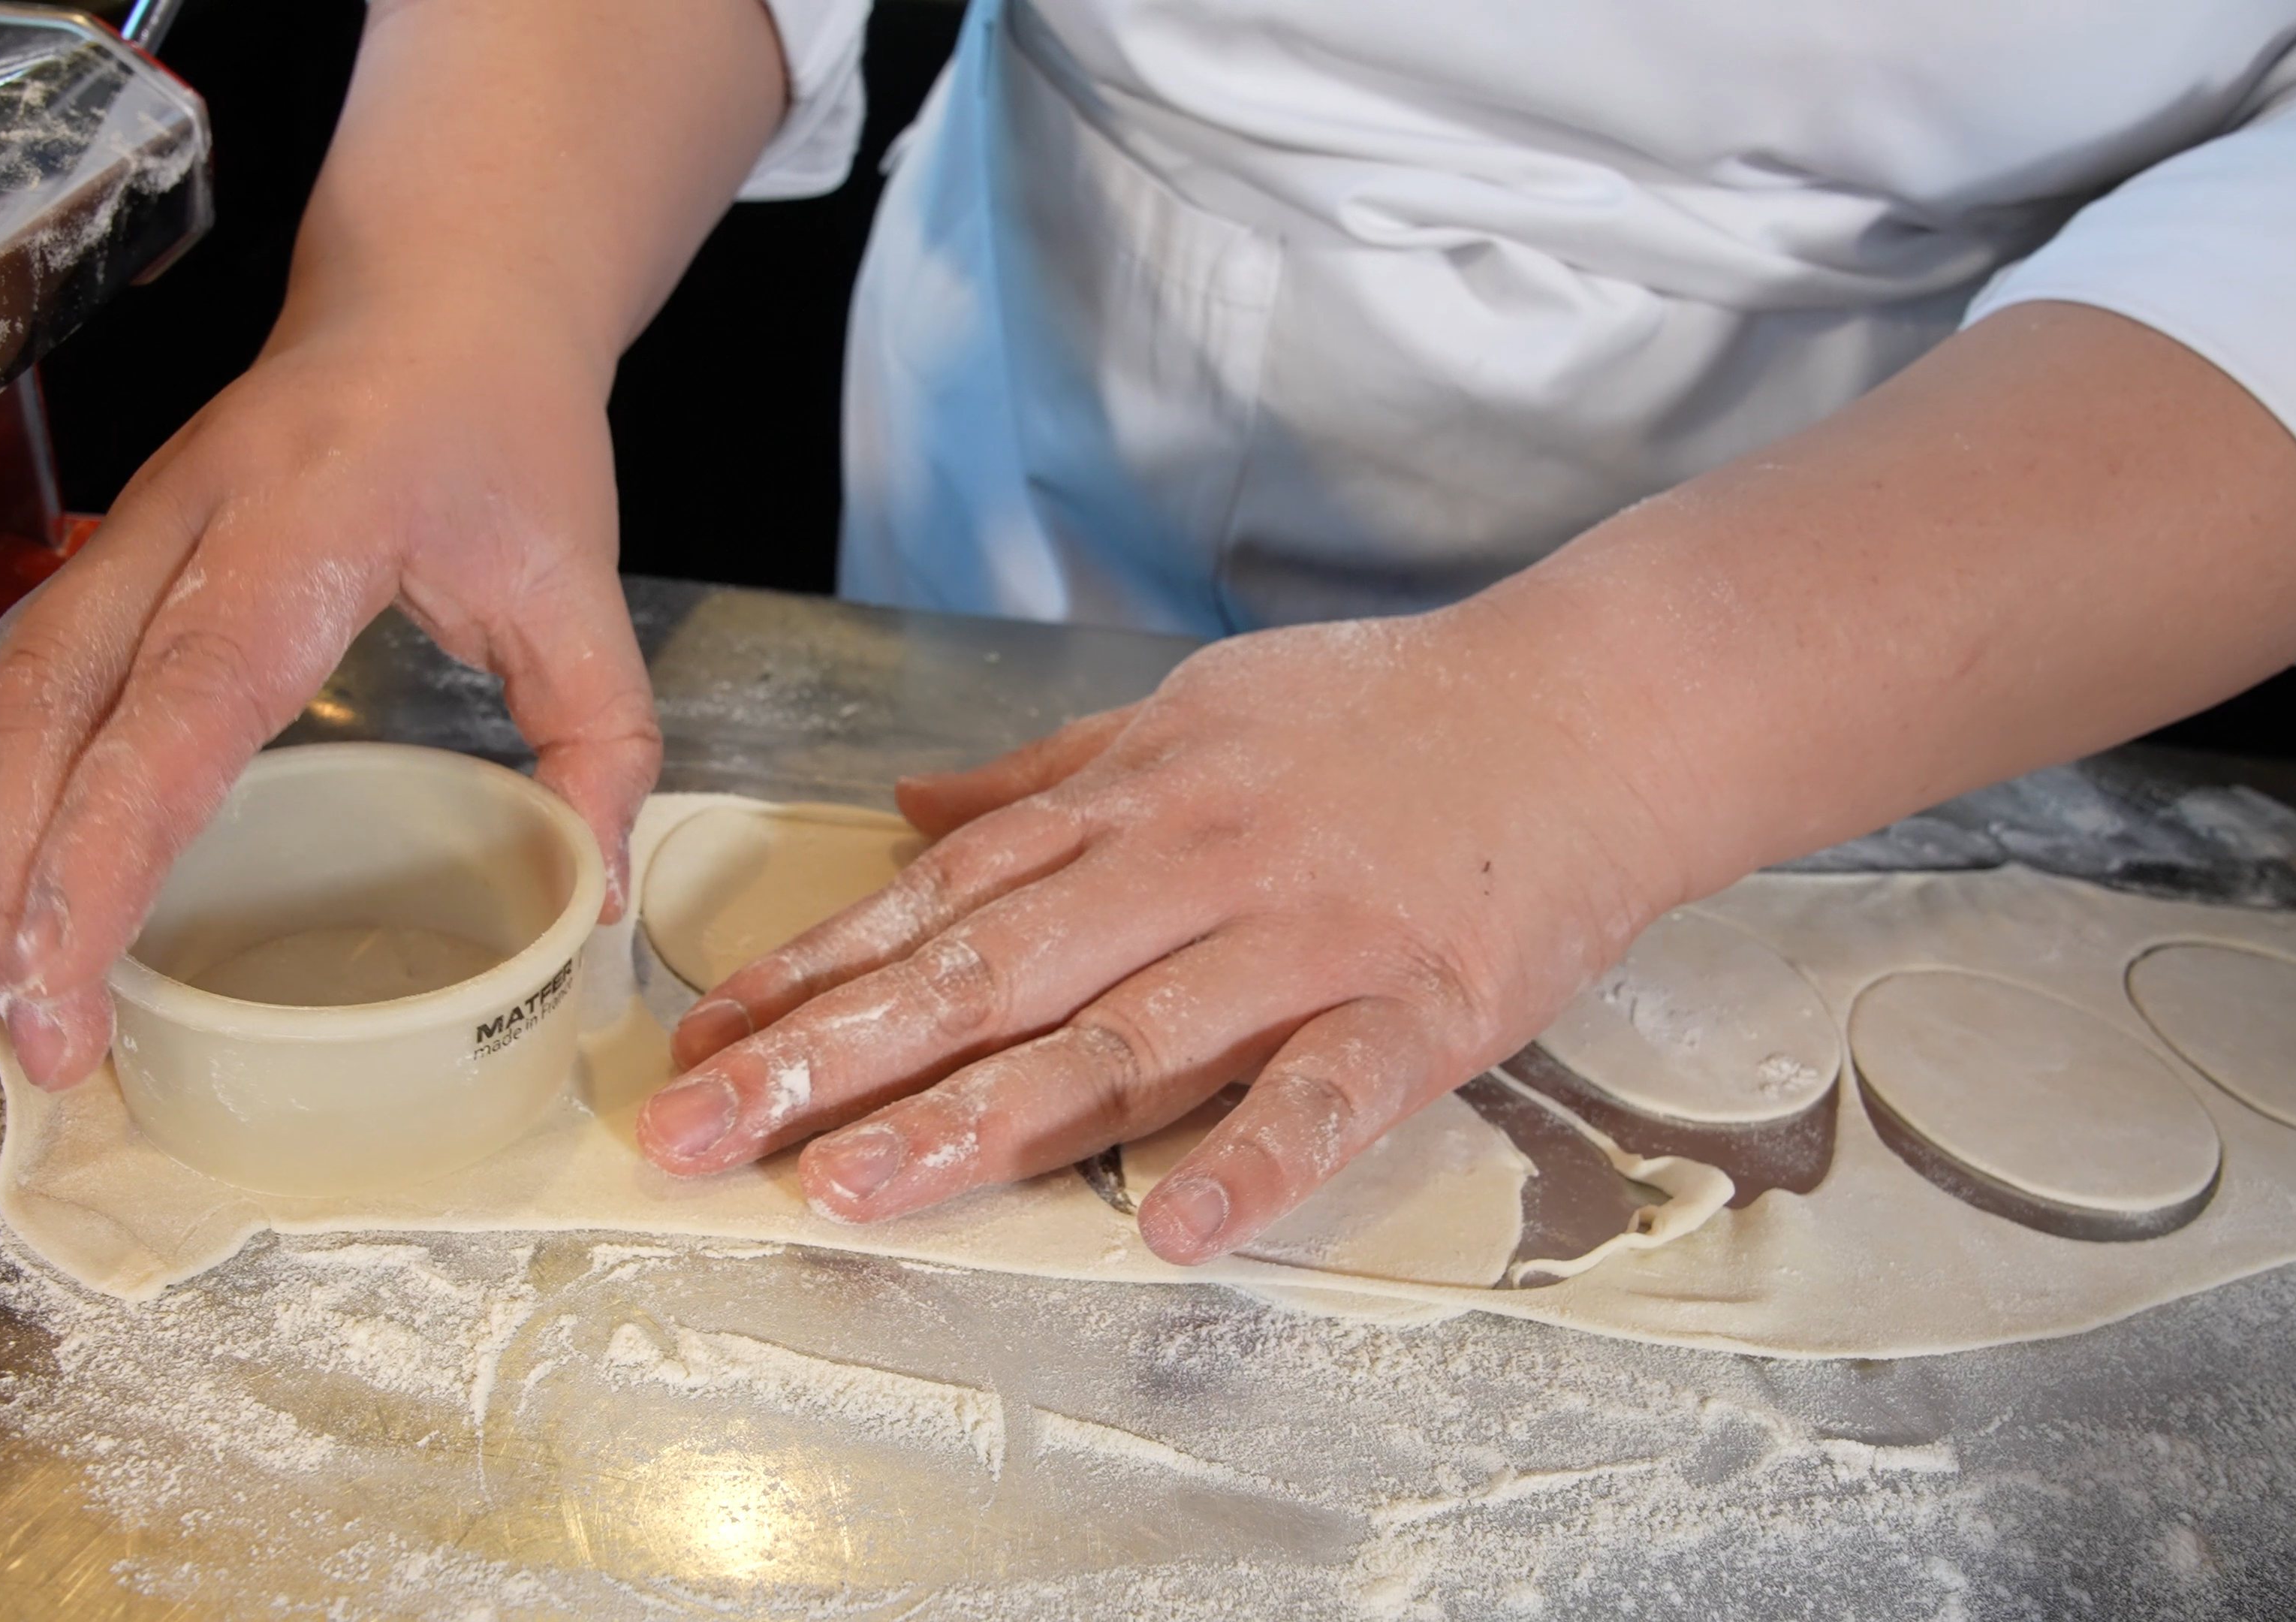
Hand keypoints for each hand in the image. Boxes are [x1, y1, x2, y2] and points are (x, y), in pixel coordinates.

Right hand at [0, 307, 657, 1089]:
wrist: (438, 299)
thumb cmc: (506, 433)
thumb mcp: (582, 582)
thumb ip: (601, 739)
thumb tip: (590, 896)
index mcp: (307, 525)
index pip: (182, 701)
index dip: (107, 845)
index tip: (68, 970)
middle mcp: (186, 522)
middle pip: (48, 708)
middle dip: (17, 880)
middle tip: (43, 1035)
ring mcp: (128, 529)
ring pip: (4, 692)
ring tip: (15, 986)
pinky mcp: (105, 552)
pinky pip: (14, 675)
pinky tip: (6, 881)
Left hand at [624, 303, 2295, 1265]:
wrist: (1596, 700)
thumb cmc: (1387, 712)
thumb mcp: (1196, 709)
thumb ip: (1050, 775)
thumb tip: (908, 810)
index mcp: (1136, 798)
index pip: (944, 895)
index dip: (817, 970)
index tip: (702, 1038)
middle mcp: (1191, 866)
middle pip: (987, 972)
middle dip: (830, 1057)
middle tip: (699, 1134)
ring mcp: (1303, 938)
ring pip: (1120, 1037)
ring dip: (979, 1118)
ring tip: (853, 1188)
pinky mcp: (1419, 1005)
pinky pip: (1324, 1092)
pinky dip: (1251, 1157)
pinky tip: (1169, 1229)